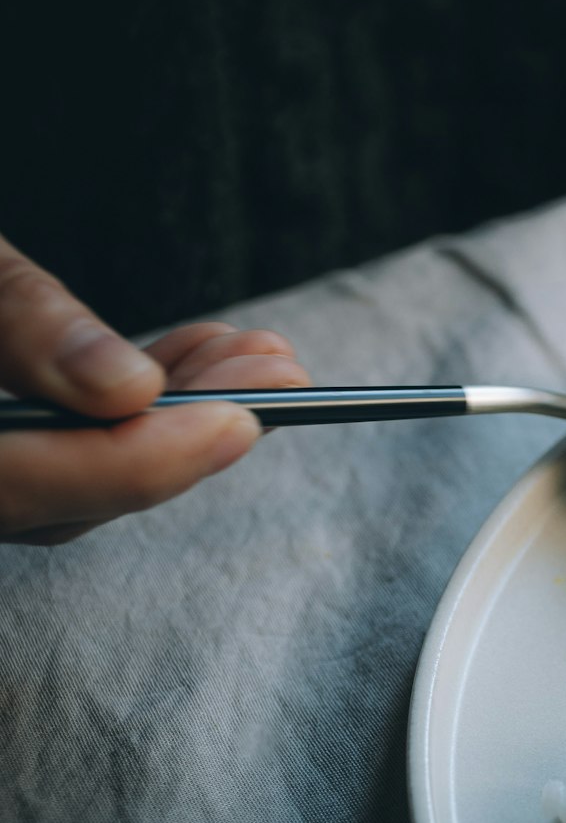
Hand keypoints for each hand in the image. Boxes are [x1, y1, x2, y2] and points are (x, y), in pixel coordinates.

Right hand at [0, 234, 310, 544]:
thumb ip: (16, 319)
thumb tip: (126, 390)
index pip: (8, 486)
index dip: (127, 465)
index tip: (239, 419)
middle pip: (46, 503)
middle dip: (179, 441)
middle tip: (280, 377)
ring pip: (58, 489)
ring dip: (172, 425)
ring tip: (260, 357)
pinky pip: (47, 459)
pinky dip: (130, 415)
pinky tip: (200, 358)